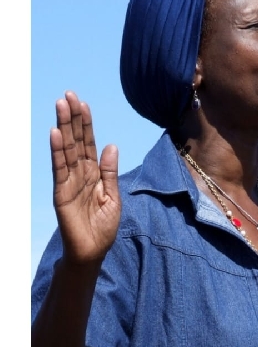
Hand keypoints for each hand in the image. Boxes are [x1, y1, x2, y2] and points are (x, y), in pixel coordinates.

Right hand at [51, 91, 120, 263]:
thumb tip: (111, 145)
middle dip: (73, 119)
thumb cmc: (103, 227)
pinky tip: (55, 134)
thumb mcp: (113, 197)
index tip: (83, 104)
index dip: (86, 125)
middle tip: (69, 95)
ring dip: (64, 127)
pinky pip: (59, 169)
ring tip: (61, 105)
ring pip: (66, 150)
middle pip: (76, 141)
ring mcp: (68, 182)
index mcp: (94, 174)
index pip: (89, 144)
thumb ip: (110, 172)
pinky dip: (57, 151)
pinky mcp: (61, 193)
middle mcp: (79, 174)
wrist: (92, 252)